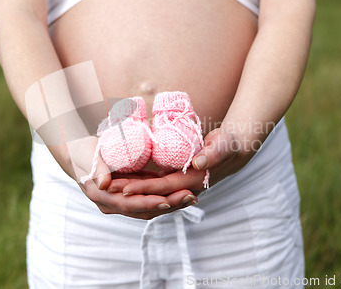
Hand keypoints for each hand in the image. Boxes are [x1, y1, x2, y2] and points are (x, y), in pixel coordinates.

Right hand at [66, 137, 197, 219]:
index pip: (129, 204)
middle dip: (168, 205)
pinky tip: (182, 190)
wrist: (78, 154)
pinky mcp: (129, 195)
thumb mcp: (88, 155)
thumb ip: (97, 168)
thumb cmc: (82, 152)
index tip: (168, 200)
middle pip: (144, 210)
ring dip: (171, 203)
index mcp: (102, 197)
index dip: (149, 203)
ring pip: (149, 207)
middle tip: (190, 197)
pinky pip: (149, 199)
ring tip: (192, 196)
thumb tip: (104, 183)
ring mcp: (121, 202)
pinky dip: (165, 196)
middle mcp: (113, 205)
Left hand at [108, 126, 258, 196]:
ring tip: (108, 184)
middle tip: (106, 187)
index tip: (122, 188)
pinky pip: (155, 186)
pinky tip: (124, 180)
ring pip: (151, 193)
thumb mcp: (223, 145)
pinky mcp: (176, 180)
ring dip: (131, 190)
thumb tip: (198, 163)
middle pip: (152, 195)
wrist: (235, 149)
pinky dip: (139, 185)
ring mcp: (180, 186)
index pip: (163, 188)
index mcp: (193, 181)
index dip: (143, 189)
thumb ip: (213, 153)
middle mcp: (184, 188)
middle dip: (129, 193)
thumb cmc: (228, 144)